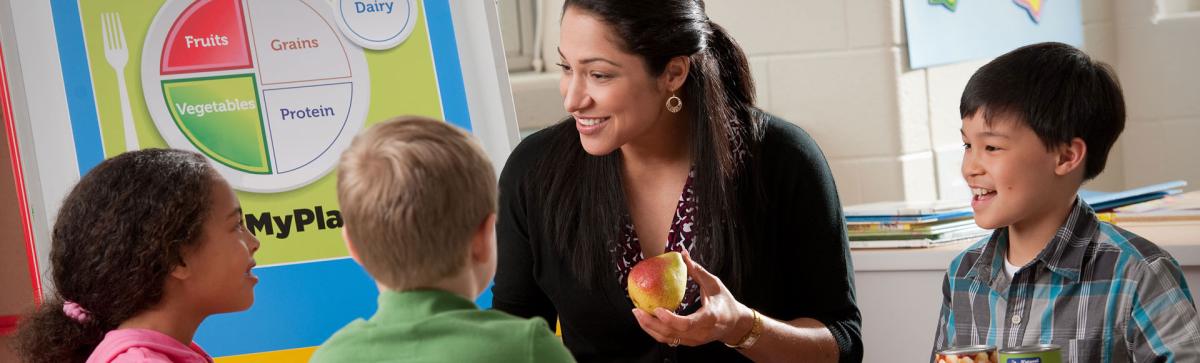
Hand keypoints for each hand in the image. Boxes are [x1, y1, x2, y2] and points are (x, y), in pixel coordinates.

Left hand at [631, 250, 752, 346]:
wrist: (734, 324)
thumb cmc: (725, 302)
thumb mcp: (714, 284)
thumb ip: (697, 270)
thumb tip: (682, 254)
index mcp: (709, 318)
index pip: (687, 324)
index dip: (670, 319)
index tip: (656, 309)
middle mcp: (700, 333)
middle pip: (671, 334)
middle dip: (651, 323)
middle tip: (636, 309)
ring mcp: (694, 340)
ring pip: (668, 339)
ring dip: (649, 328)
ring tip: (637, 314)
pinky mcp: (689, 342)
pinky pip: (669, 339)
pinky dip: (655, 331)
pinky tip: (646, 320)